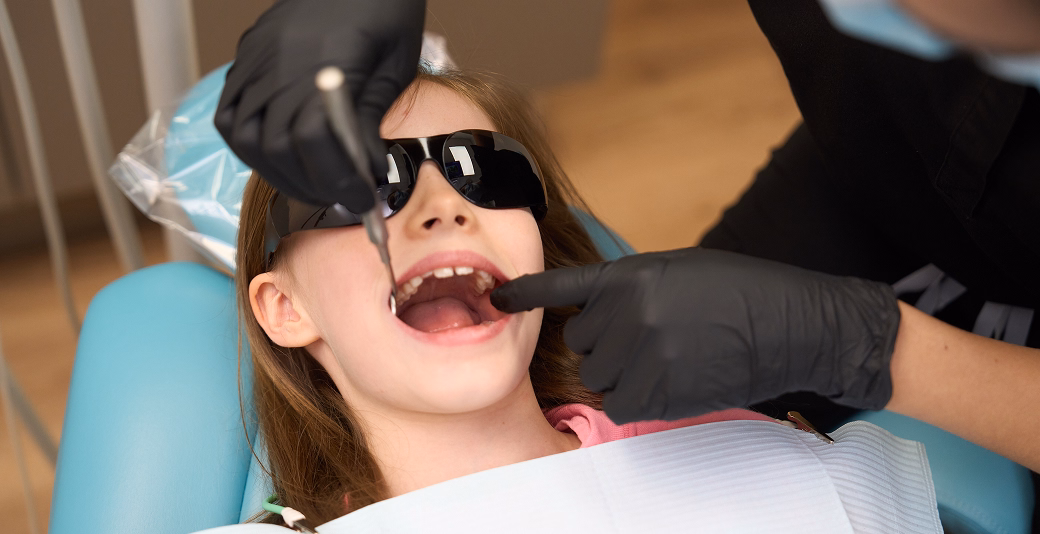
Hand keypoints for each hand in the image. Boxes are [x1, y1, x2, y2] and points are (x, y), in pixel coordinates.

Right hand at [215, 0, 424, 210]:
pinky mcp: (246, 59)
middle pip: (278, 146)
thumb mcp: (393, 70)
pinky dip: (252, 147)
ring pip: (247, 138)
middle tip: (344, 199)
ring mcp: (256, 60)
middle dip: (312, 185)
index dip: (338, 180)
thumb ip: (371, 122)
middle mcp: (280, 63)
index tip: (363, 201)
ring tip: (315, 185)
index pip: (313, 139)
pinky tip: (284, 157)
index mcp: (324, 62)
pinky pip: (231, 116)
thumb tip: (366, 174)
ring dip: (279, 173)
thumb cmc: (384, 14)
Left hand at [491, 248, 900, 422]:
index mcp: (633, 276)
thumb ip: (633, 287)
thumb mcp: (679, 270)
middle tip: (649, 340)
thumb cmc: (741, 291)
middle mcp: (631, 312)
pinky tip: (671, 382)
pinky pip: (624, 404)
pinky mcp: (665, 389)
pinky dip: (640, 399)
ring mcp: (646, 352)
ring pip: (600, 377)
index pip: (564, 288)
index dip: (526, 293)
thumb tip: (600, 311)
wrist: (794, 322)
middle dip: (607, 344)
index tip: (497, 298)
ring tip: (668, 358)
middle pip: (583, 343)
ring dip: (623, 373)